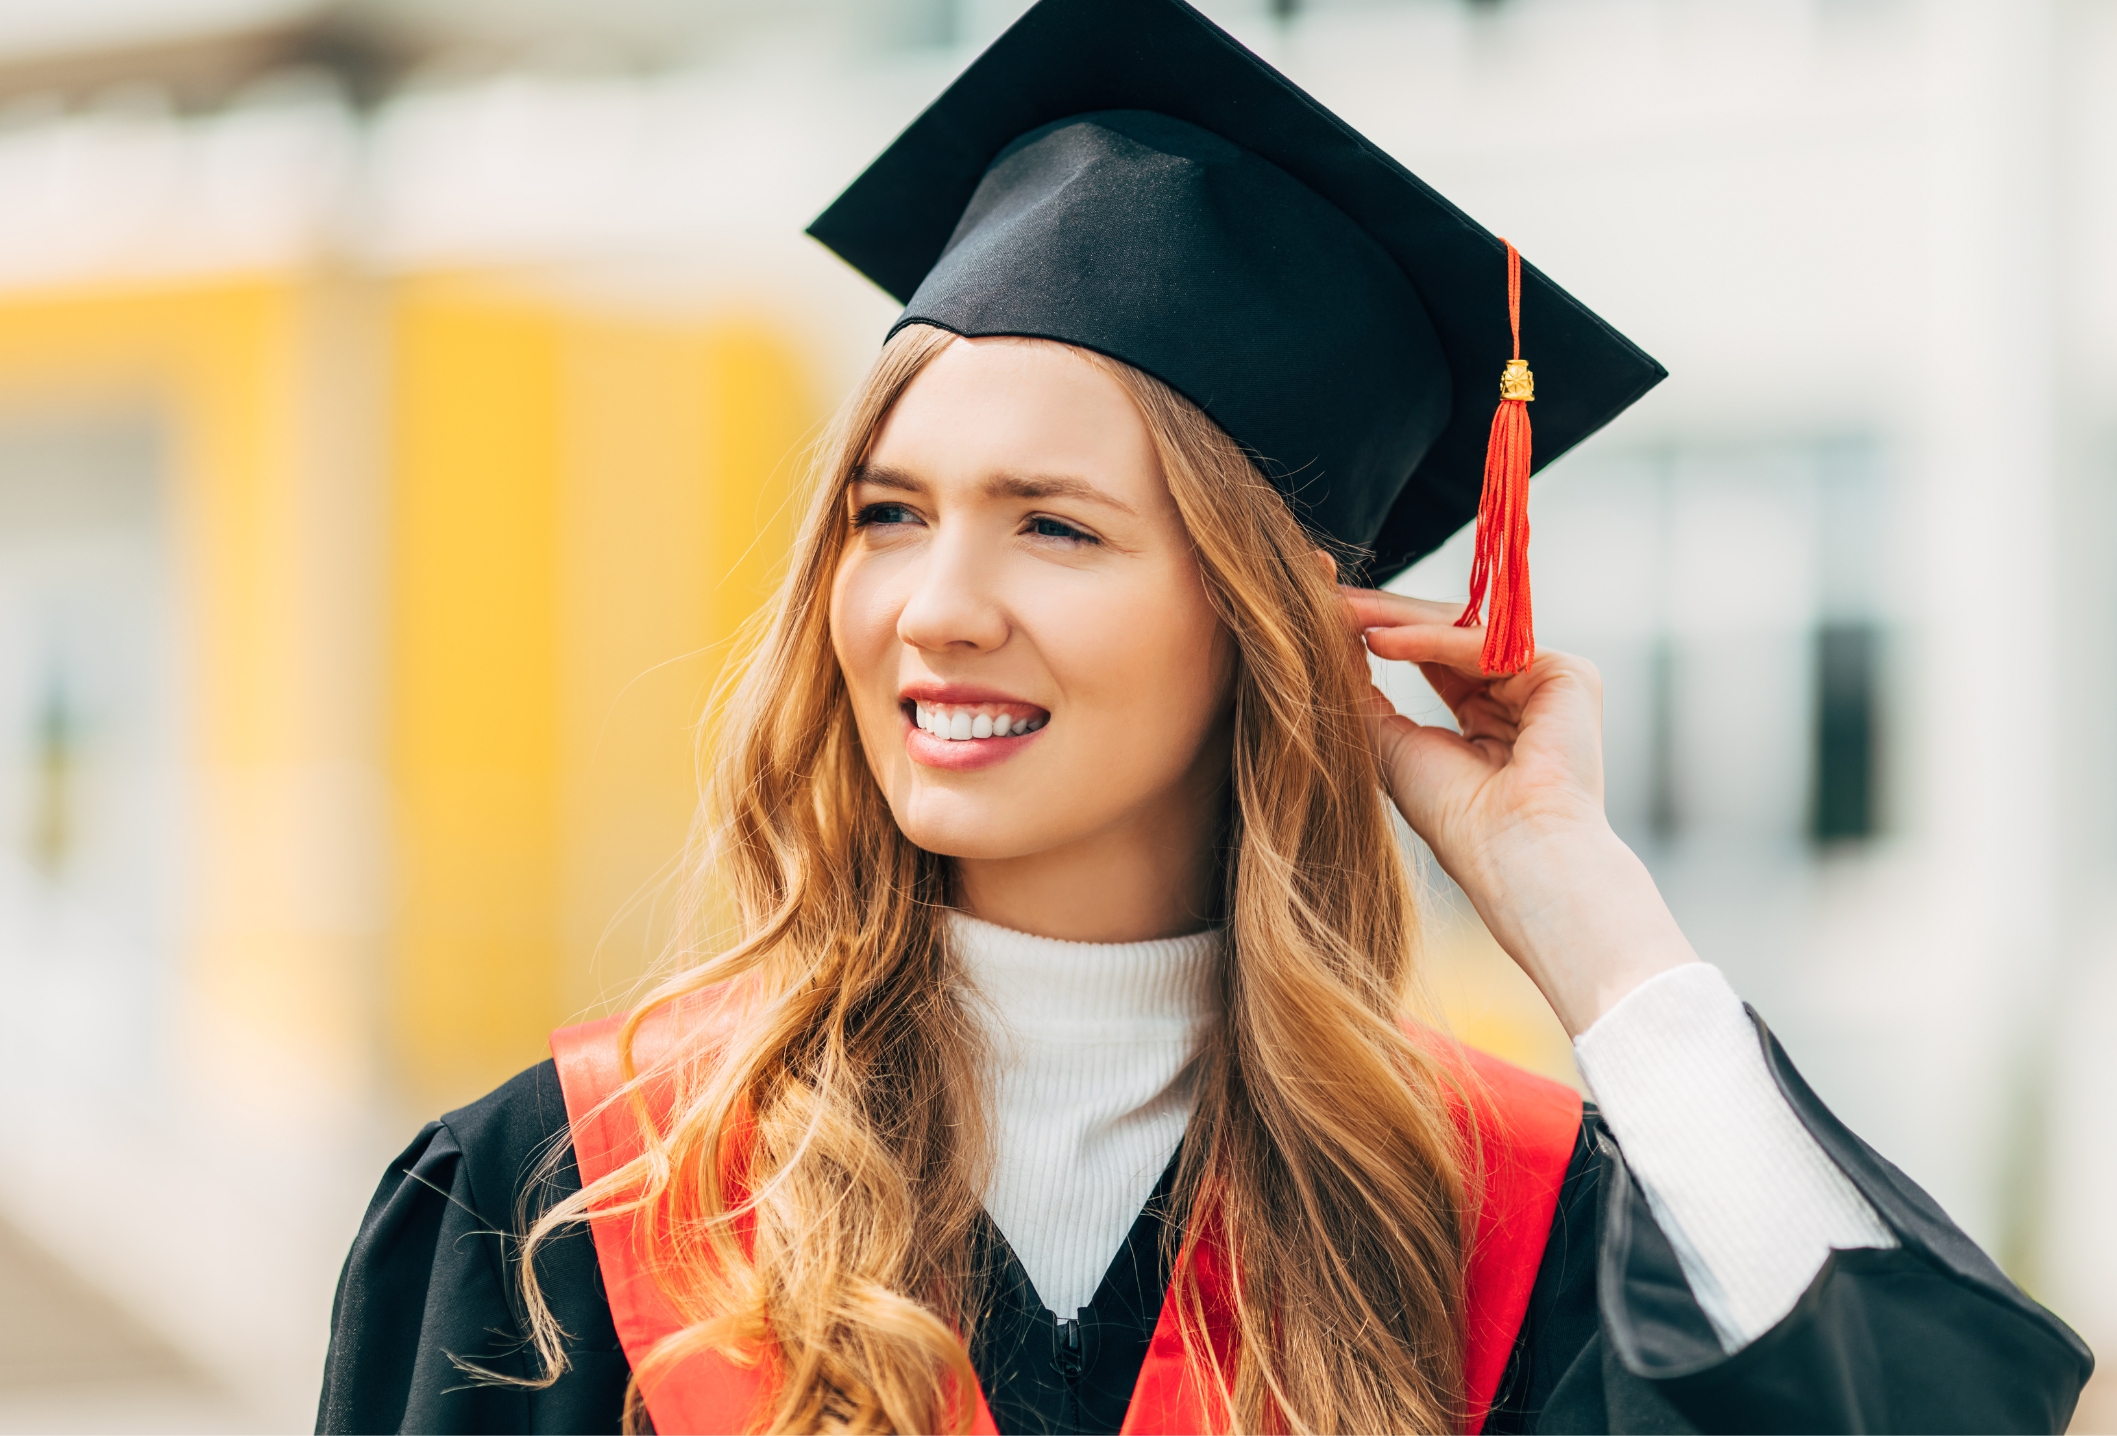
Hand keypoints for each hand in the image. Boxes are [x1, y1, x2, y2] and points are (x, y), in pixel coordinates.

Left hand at [1344, 587, 1696, 1035]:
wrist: (1513, 857)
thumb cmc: (1456, 820)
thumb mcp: (1392, 744)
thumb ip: (1366, 693)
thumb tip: (1326, 640)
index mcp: (1487, 715)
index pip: (1428, 654)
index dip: (1375, 630)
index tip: (1320, 605)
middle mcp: (1519, 691)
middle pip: (1444, 633)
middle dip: (1381, 615)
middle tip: (1322, 592)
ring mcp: (1546, 680)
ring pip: (1461, 629)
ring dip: (1395, 619)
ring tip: (1337, 613)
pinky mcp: (1567, 673)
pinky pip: (1486, 645)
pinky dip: (1429, 640)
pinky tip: (1379, 640)